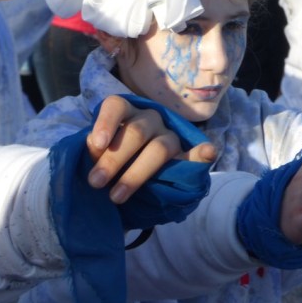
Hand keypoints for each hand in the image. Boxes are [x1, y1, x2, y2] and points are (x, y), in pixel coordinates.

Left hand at [85, 95, 216, 203]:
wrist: (133, 175)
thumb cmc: (111, 159)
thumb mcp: (100, 153)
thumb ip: (96, 150)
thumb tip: (93, 145)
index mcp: (126, 112)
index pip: (116, 106)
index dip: (106, 123)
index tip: (97, 145)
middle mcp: (149, 119)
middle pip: (135, 132)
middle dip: (114, 159)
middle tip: (95, 182)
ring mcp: (169, 136)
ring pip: (159, 148)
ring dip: (136, 174)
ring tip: (116, 196)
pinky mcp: (186, 155)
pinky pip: (196, 154)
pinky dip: (202, 154)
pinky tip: (208, 152)